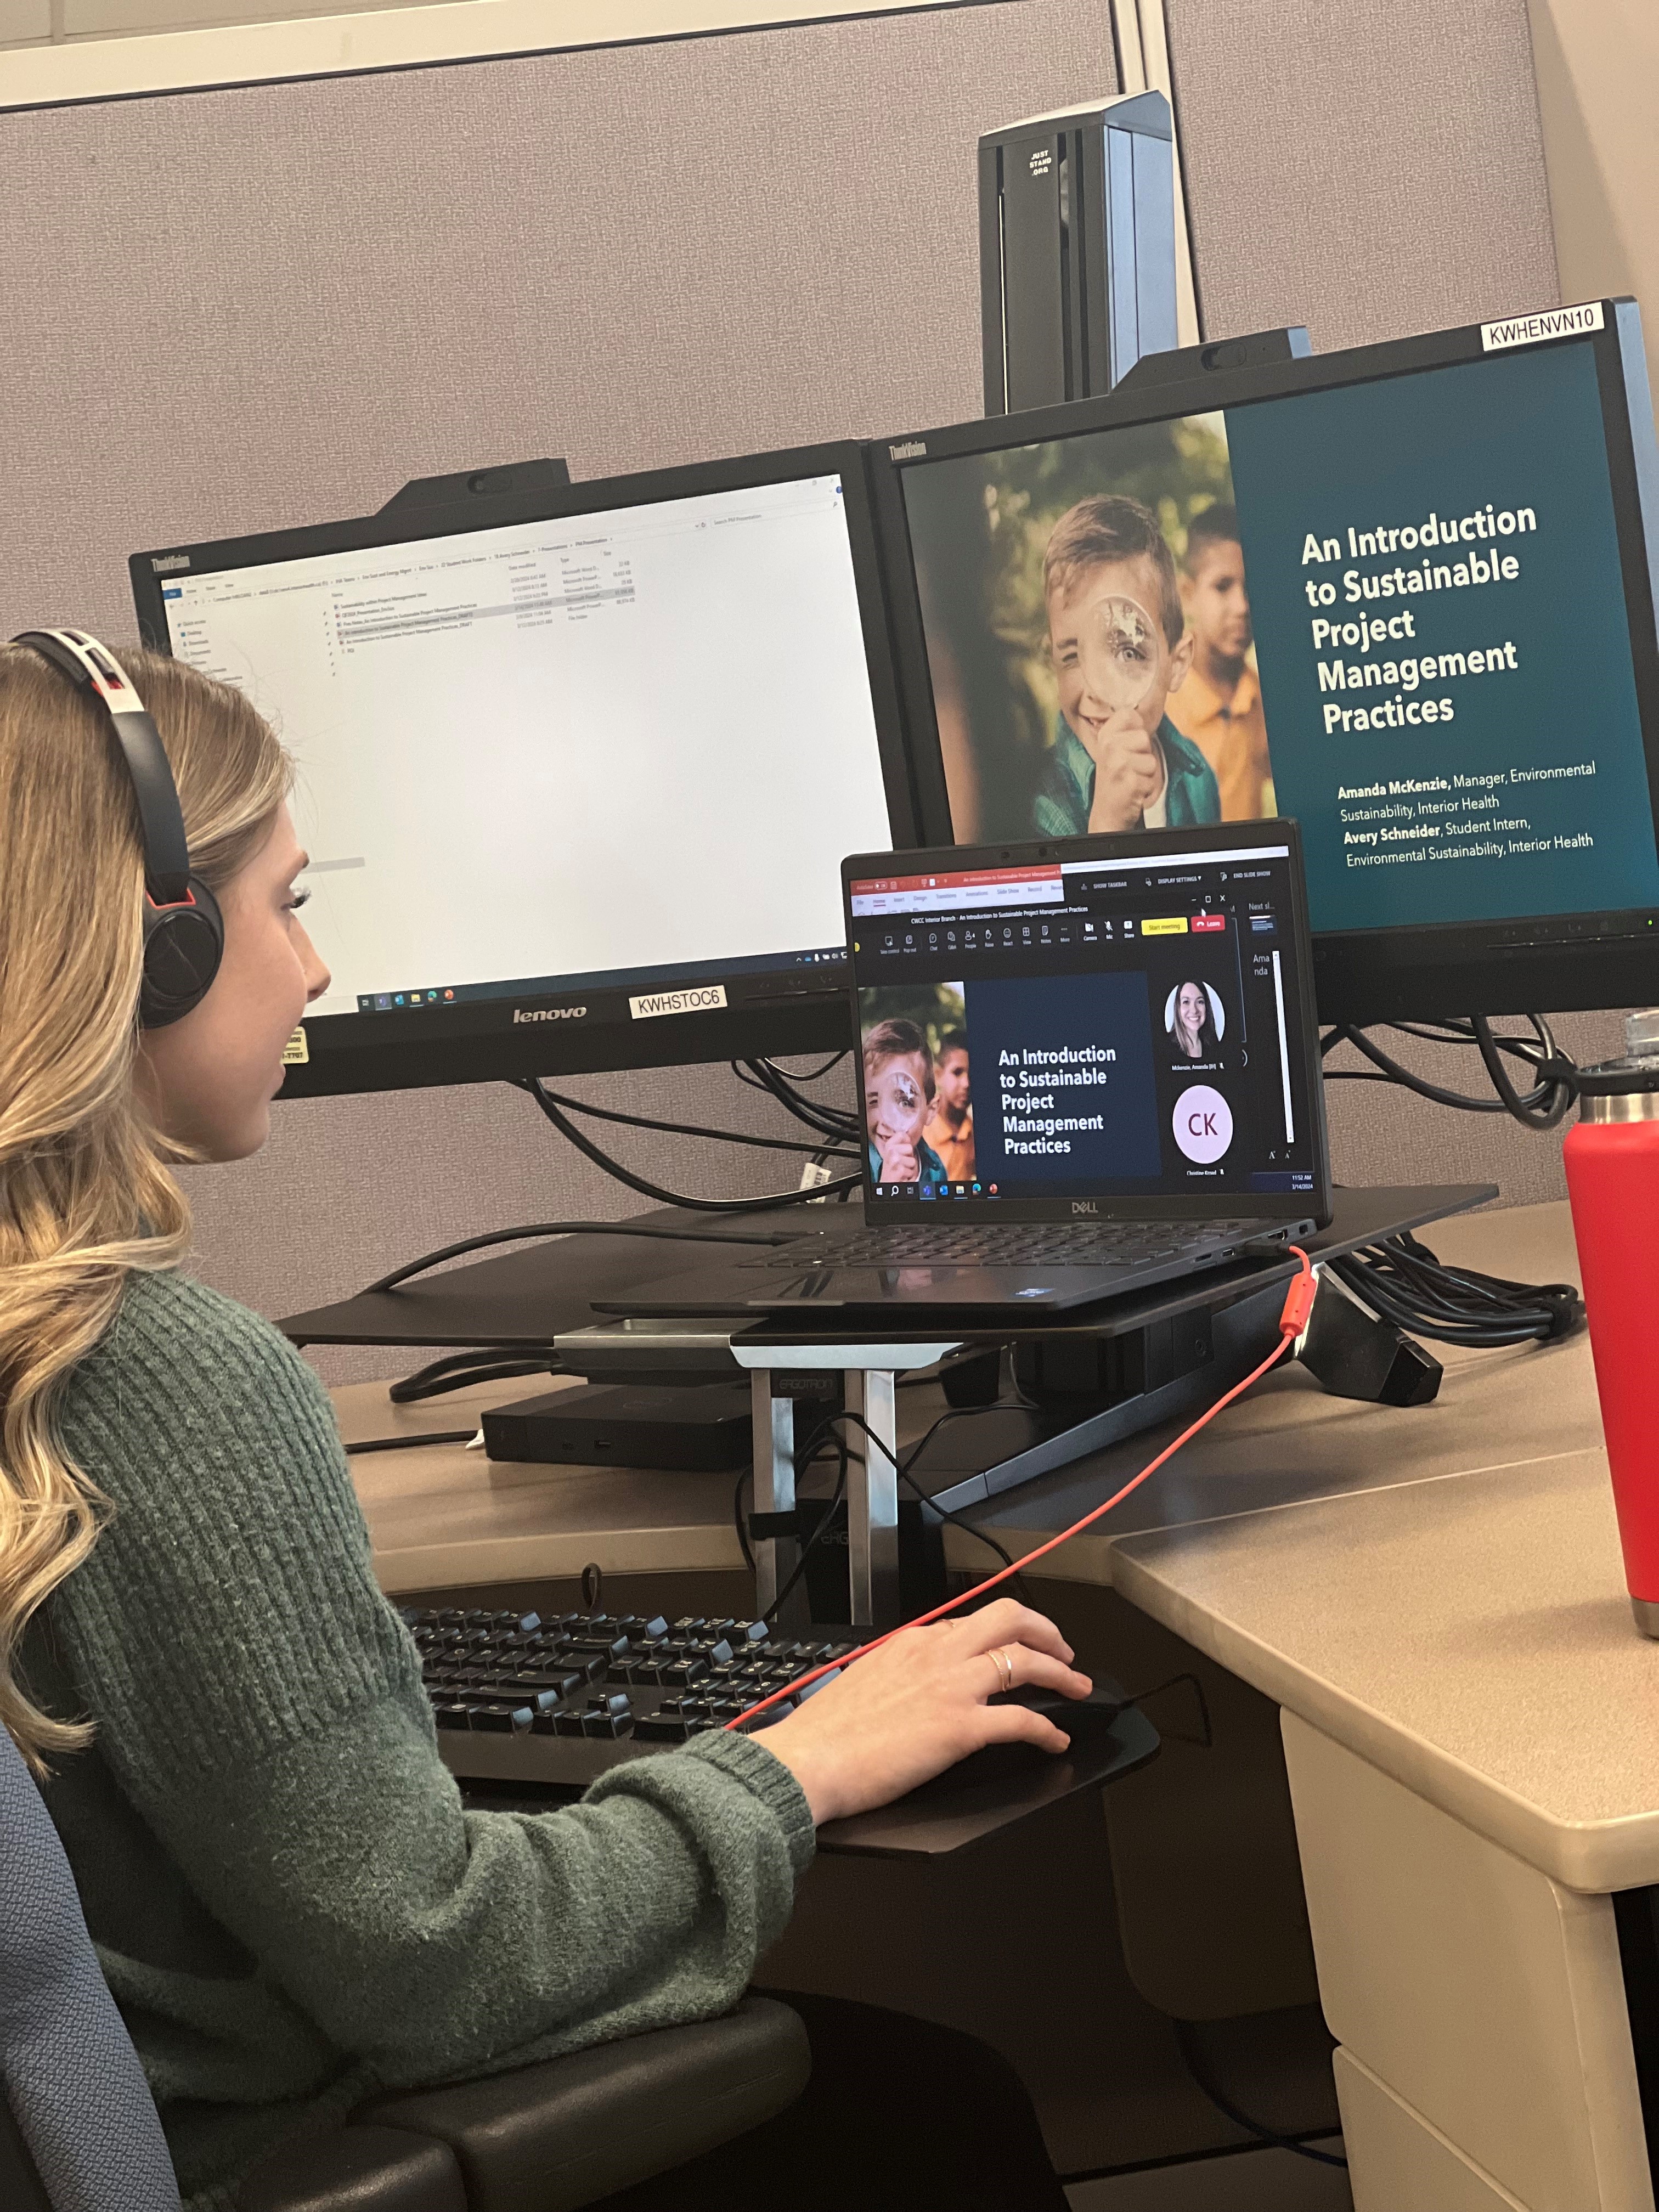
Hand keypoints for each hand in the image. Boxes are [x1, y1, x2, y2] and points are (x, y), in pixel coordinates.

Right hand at [759, 1599, 1092, 1824]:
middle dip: (1048, 1632)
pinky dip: (1048, 1730)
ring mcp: (952, 1687)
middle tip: (1065, 1653)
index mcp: (913, 1642)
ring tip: (1078, 1689)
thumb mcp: (866, 1680)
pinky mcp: (960, 1728)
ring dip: (1062, 1674)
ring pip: (1026, 1661)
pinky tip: (1056, 1742)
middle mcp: (938, 1654)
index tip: (1019, 1644)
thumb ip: (900, 1672)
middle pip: (1010, 1619)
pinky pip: (1022, 1721)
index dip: (1006, 1632)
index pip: (973, 1621)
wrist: (810, 1760)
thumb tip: (916, 1685)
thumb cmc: (827, 1732)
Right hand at [877, 1136, 919, 1182]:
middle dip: (909, 1156)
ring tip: (902, 1169)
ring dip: (910, 1166)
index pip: (902, 1135)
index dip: (907, 1143)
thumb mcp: (896, 1153)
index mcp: (889, 1144)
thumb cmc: (893, 1169)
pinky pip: (912, 1170)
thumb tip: (910, 1134)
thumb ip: (902, 1143)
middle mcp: (889, 1150)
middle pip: (910, 1147)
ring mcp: (894, 1160)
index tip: (902, 1151)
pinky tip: (902, 1175)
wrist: (888, 1183)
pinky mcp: (899, 1169)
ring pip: (912, 1160)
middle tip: (902, 1163)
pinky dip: (909, 1174)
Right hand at [1082, 709, 1162, 830]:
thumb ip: (1126, 731)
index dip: (1137, 728)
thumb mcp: (1114, 750)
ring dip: (1146, 773)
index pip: (1129, 714)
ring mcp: (1118, 764)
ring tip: (1131, 778)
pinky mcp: (1129, 782)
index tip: (1129, 744)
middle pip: (1144, 737)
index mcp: (1104, 736)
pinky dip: (1146, 787)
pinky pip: (1152, 779)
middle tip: (1129, 767)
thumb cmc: (1116, 779)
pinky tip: (1133, 790)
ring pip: (1151, 760)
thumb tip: (1146, 709)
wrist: (1107, 812)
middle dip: (1144, 754)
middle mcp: (1108, 747)